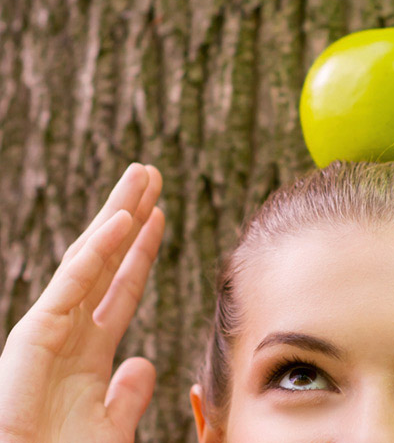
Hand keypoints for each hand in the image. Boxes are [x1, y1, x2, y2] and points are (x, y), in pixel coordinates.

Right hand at [0, 164, 164, 441]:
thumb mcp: (110, 427)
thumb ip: (128, 394)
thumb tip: (143, 362)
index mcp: (87, 352)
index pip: (120, 288)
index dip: (141, 251)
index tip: (160, 217)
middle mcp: (68, 334)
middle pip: (105, 261)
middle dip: (129, 217)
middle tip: (151, 176)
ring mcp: (49, 332)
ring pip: (89, 260)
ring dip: (118, 215)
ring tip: (142, 177)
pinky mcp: (32, 338)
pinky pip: (71, 286)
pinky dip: (97, 252)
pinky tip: (123, 220)